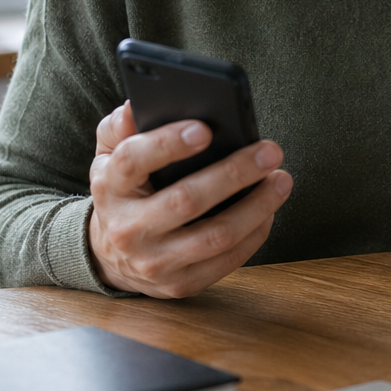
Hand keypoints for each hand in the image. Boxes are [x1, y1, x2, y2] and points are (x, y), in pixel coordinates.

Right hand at [87, 101, 293, 297]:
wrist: (111, 256)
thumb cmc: (125, 192)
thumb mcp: (110, 157)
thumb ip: (118, 129)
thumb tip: (133, 106)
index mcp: (110, 187)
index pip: (134, 161)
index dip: (168, 144)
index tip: (206, 129)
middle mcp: (128, 229)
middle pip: (186, 200)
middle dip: (234, 173)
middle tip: (269, 151)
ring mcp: (154, 262)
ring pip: (215, 236)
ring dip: (257, 207)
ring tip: (281, 180)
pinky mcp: (180, 284)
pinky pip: (227, 261)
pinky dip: (255, 233)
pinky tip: (269, 210)